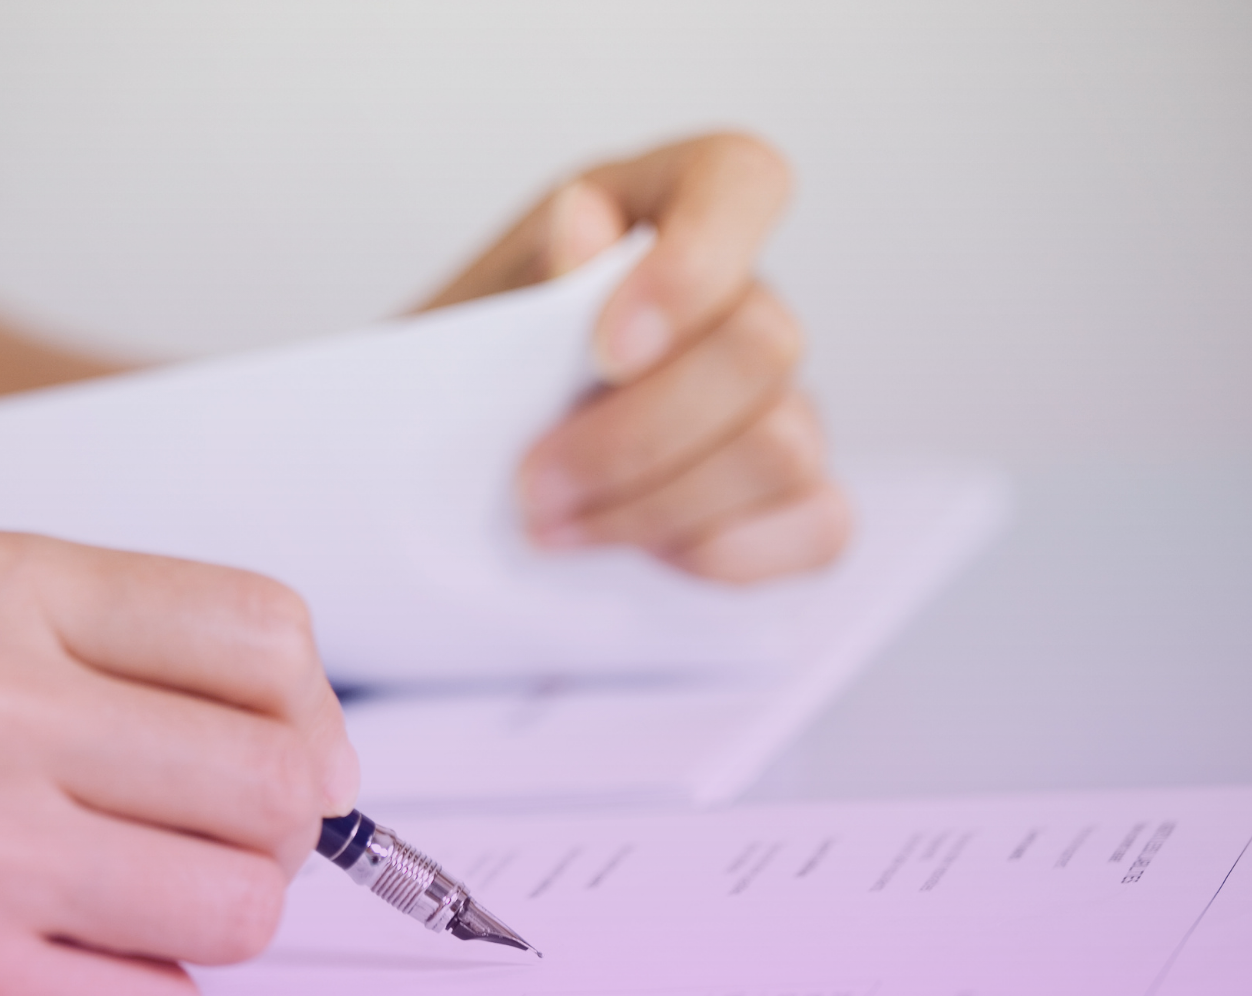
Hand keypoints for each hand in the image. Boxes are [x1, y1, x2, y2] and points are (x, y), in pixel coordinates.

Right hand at [0, 533, 358, 995]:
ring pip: (239, 907)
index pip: (262, 629)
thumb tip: (301, 737)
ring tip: (102, 908)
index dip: (302, 707)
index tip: (289, 751)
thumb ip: (104, 656)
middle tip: (202, 847)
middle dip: (268, 832)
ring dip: (197, 924)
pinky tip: (44, 974)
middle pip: (278, 778)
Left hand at [426, 134, 850, 583]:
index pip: (741, 179)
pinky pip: (820, 524)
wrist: (431, 481)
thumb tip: (587, 230)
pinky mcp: (791, 497)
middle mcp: (733, 295)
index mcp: (654, 211)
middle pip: (763, 344)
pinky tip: (643, 561)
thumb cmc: (452, 390)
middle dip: (638, 437)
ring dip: (659, 505)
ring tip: (557, 531)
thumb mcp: (458, 322)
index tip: (604, 355)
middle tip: (531, 489)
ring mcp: (775, 398)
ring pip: (784, 445)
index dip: (693, 267)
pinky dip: (726, 554)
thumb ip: (529, 273)